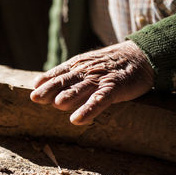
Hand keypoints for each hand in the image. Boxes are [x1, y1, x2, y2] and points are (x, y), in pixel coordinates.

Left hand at [30, 40, 154, 124]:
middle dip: (50, 89)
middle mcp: (86, 71)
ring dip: (69, 96)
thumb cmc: (108, 64)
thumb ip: (65, 74)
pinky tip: (77, 119)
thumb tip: (40, 83)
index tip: (34, 89)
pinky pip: (100, 99)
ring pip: (81, 88)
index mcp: (77, 65)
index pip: (59, 73)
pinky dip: (89, 109)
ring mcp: (100, 79)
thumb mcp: (85, 65)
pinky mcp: (114, 87)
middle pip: (65, 80)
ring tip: (56, 104)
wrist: (140, 55)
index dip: (46, 80)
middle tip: (35, 98)